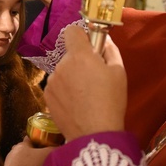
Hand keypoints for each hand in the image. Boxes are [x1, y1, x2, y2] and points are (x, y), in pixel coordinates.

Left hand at [45, 26, 126, 140]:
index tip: (90, 46)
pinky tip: (76, 104)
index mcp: (79, 55)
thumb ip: (110, 50)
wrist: (94, 134)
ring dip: (71, 76)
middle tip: (94, 77)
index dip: (82, 36)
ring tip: (85, 95)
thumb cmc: (111, 102)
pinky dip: (64, 90)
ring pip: (63, 71)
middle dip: (80, 61)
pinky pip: (56, 85)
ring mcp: (51, 81)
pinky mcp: (47, 96)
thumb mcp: (119, 72)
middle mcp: (61, 65)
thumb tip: (104, 40)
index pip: (72, 30)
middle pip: (70, 54)